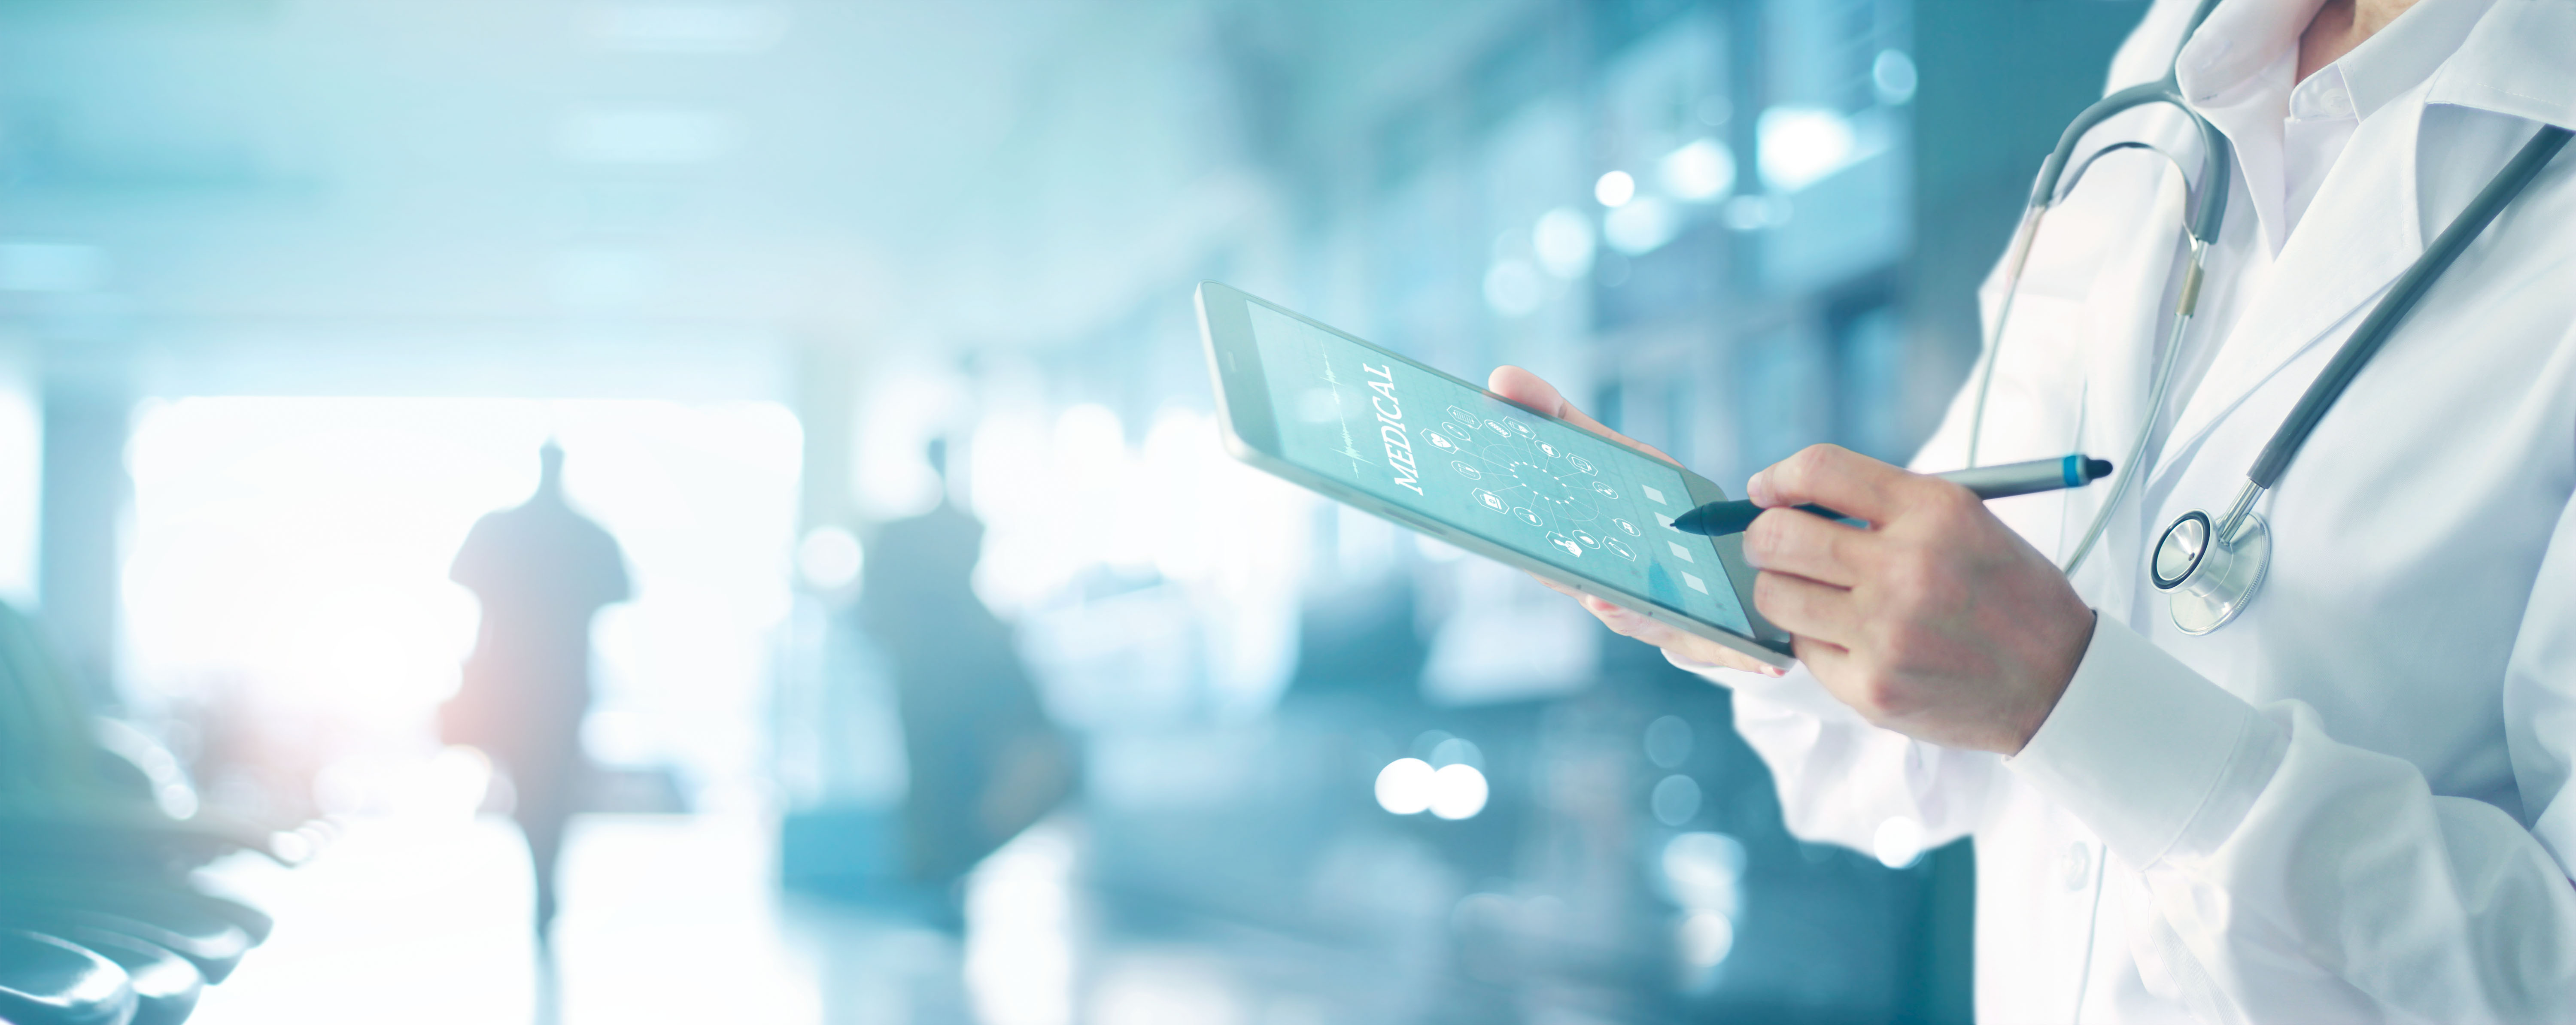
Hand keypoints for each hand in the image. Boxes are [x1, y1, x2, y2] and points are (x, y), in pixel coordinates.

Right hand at [1484, 366, 1786, 677]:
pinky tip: (1772, 658)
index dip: (1543, 561)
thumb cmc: (1647, 506)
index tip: (1534, 554)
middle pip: (1606, 599)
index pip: (1556, 562)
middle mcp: (1619, 596)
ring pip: (1660, 628)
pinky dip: (1746, 656)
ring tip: (1672, 622)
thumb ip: (1559, 419)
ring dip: (1663, 628)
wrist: (1705, 555)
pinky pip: (1728, 650)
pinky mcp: (1714, 636)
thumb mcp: (1609, 455)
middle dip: (1604, 599)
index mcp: (1588, 554)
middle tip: (1599, 594)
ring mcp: (1664, 619)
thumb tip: (1501, 378)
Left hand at [1742, 445, 2094, 753]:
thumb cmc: (2005, 593)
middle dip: (1763, 537)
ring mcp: (1885, 634)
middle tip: (1775, 545)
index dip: (1779, 477)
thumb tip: (1787, 500)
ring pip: (1775, 596)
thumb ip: (1884, 505)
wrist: (2059, 682)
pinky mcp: (1872, 688)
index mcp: (1935, 512)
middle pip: (1778, 536)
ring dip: (1783, 590)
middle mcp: (1907, 569)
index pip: (1820, 470)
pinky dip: (1818, 642)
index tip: (1766, 491)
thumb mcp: (1965, 522)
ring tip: (1817, 594)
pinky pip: (1803, 651)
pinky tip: (1857, 641)